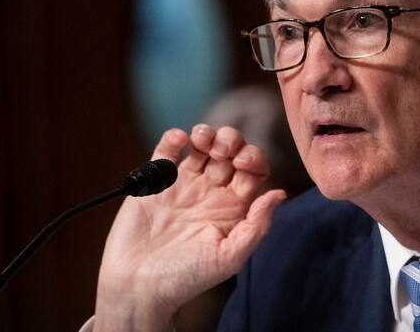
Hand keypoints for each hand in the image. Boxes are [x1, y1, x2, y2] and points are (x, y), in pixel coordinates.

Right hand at [93, 125, 286, 331]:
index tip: (242, 163)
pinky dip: (173, 138)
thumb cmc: (186, 278)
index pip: (254, 169)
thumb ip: (256, 225)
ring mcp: (184, 184)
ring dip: (207, 134)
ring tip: (201, 140)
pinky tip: (178, 141)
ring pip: (202, 145)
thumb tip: (280, 193)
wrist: (138, 286)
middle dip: (232, 141)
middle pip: (231, 151)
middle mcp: (212, 191)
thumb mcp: (229, 256)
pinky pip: (167, 150)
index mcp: (234, 207)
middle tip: (223, 150)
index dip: (254, 158)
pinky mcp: (155, 182)